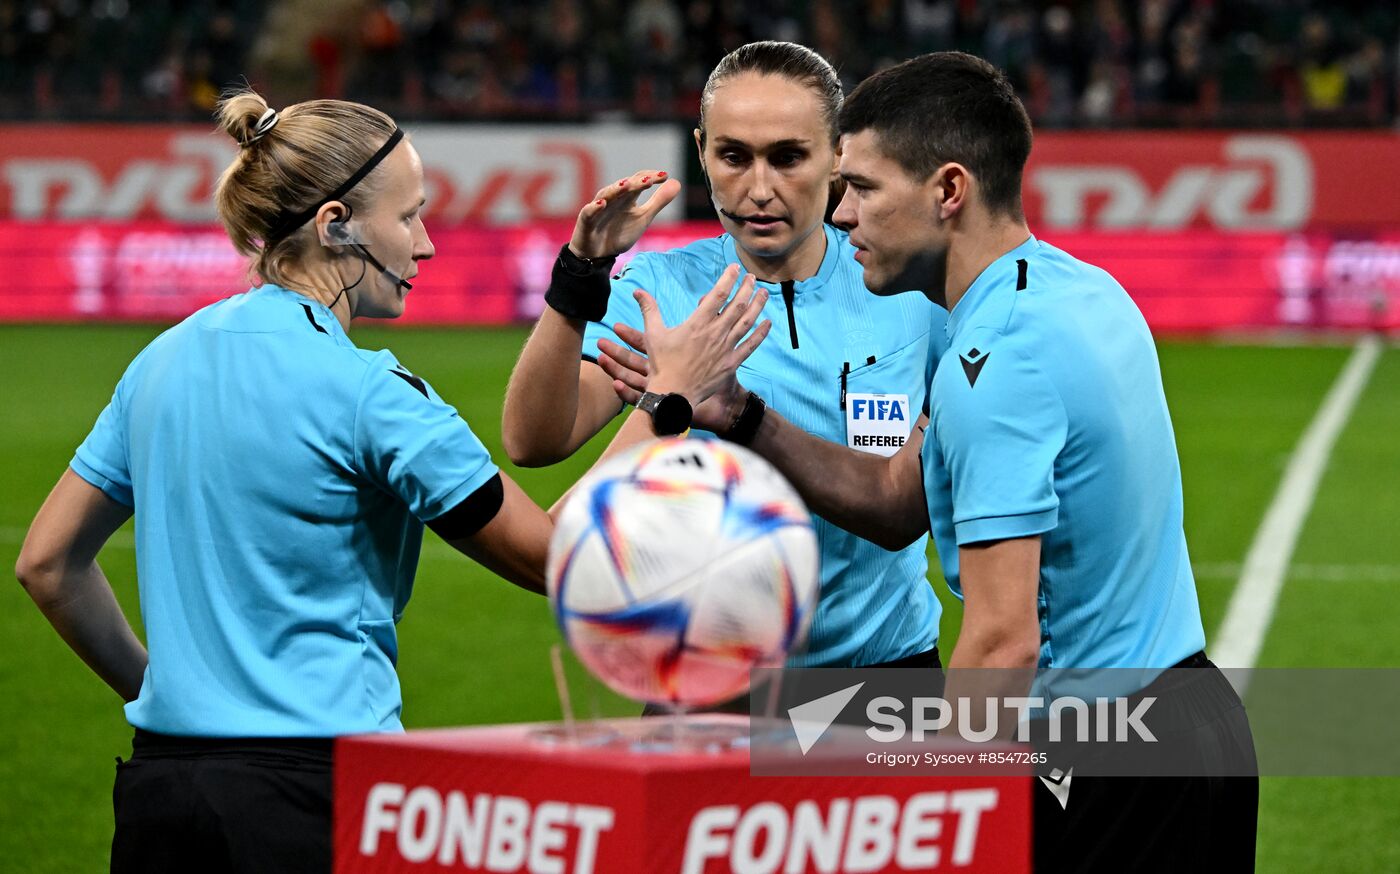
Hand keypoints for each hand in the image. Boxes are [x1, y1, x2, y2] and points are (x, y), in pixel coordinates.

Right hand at [569, 169, 680, 259]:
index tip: (665, 176)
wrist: (598, 255)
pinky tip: (602, 204)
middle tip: (650, 180)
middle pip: (624, 187)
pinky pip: (589, 212)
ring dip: (616, 189)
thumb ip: (658, 202)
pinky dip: (595, 207)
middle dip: (636, 183)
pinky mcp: (586, 221)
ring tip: (626, 185)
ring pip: (606, 195)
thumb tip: (677, 183)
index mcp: (627, 197)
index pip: (639, 181)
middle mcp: (612, 199)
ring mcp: (598, 208)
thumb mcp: (643, 218)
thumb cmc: (619, 233)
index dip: (651, 177)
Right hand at [596, 265, 769, 429]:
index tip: (735, 268)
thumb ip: (649, 310)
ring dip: (757, 305)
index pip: (718, 294)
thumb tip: (638, 291)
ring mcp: (725, 348)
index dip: (728, 279)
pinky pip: (750, 345)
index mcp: (697, 323)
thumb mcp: (653, 334)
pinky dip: (761, 333)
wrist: (672, 394)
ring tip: (764, 292)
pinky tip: (768, 322)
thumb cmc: (661, 364)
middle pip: (737, 305)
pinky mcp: (731, 363)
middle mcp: (715, 333)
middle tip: (751, 276)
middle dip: (746, 288)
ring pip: (747, 322)